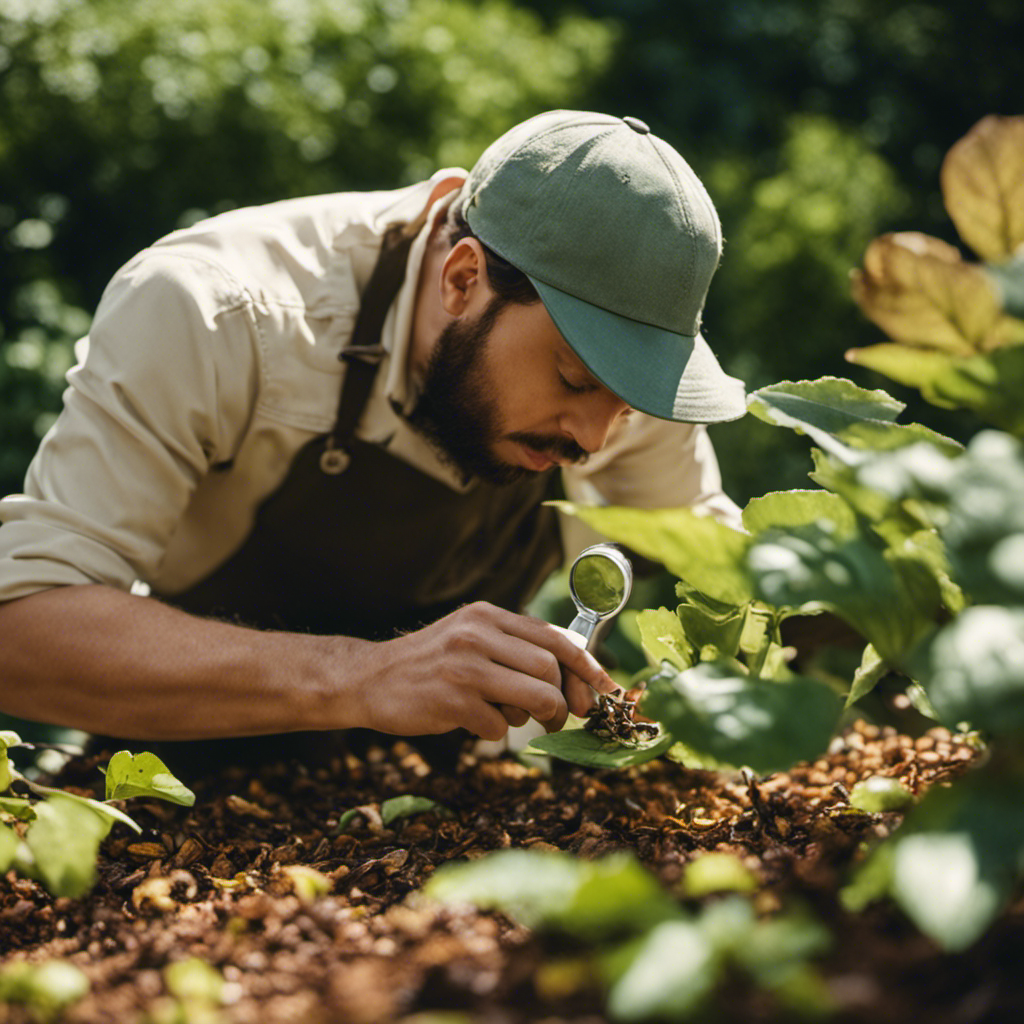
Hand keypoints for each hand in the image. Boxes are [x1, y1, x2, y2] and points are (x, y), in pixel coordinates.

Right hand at [355, 601, 618, 740]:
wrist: (368, 679)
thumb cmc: (429, 663)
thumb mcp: (469, 638)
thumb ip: (512, 647)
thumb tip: (572, 673)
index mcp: (486, 616)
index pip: (553, 636)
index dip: (586, 665)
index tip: (607, 687)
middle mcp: (477, 635)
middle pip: (550, 669)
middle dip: (566, 700)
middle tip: (564, 717)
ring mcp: (464, 668)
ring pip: (535, 697)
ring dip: (538, 717)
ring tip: (516, 717)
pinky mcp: (452, 701)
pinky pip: (500, 726)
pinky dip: (496, 730)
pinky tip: (474, 721)